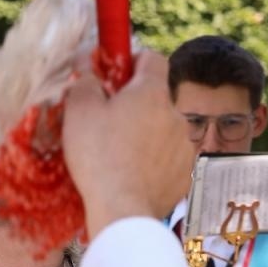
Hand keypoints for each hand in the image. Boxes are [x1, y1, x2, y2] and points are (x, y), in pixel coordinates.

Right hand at [62, 50, 195, 236]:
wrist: (124, 207)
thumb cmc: (99, 155)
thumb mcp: (79, 110)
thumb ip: (87, 83)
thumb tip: (94, 77)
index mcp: (153, 94)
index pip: (154, 59)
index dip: (135, 59)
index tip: (119, 71)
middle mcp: (177, 116)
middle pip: (157, 98)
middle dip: (136, 103)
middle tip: (109, 118)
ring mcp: (186, 145)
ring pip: (164, 128)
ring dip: (147, 132)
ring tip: (120, 150)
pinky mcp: (187, 172)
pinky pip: (169, 156)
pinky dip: (155, 158)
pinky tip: (134, 170)